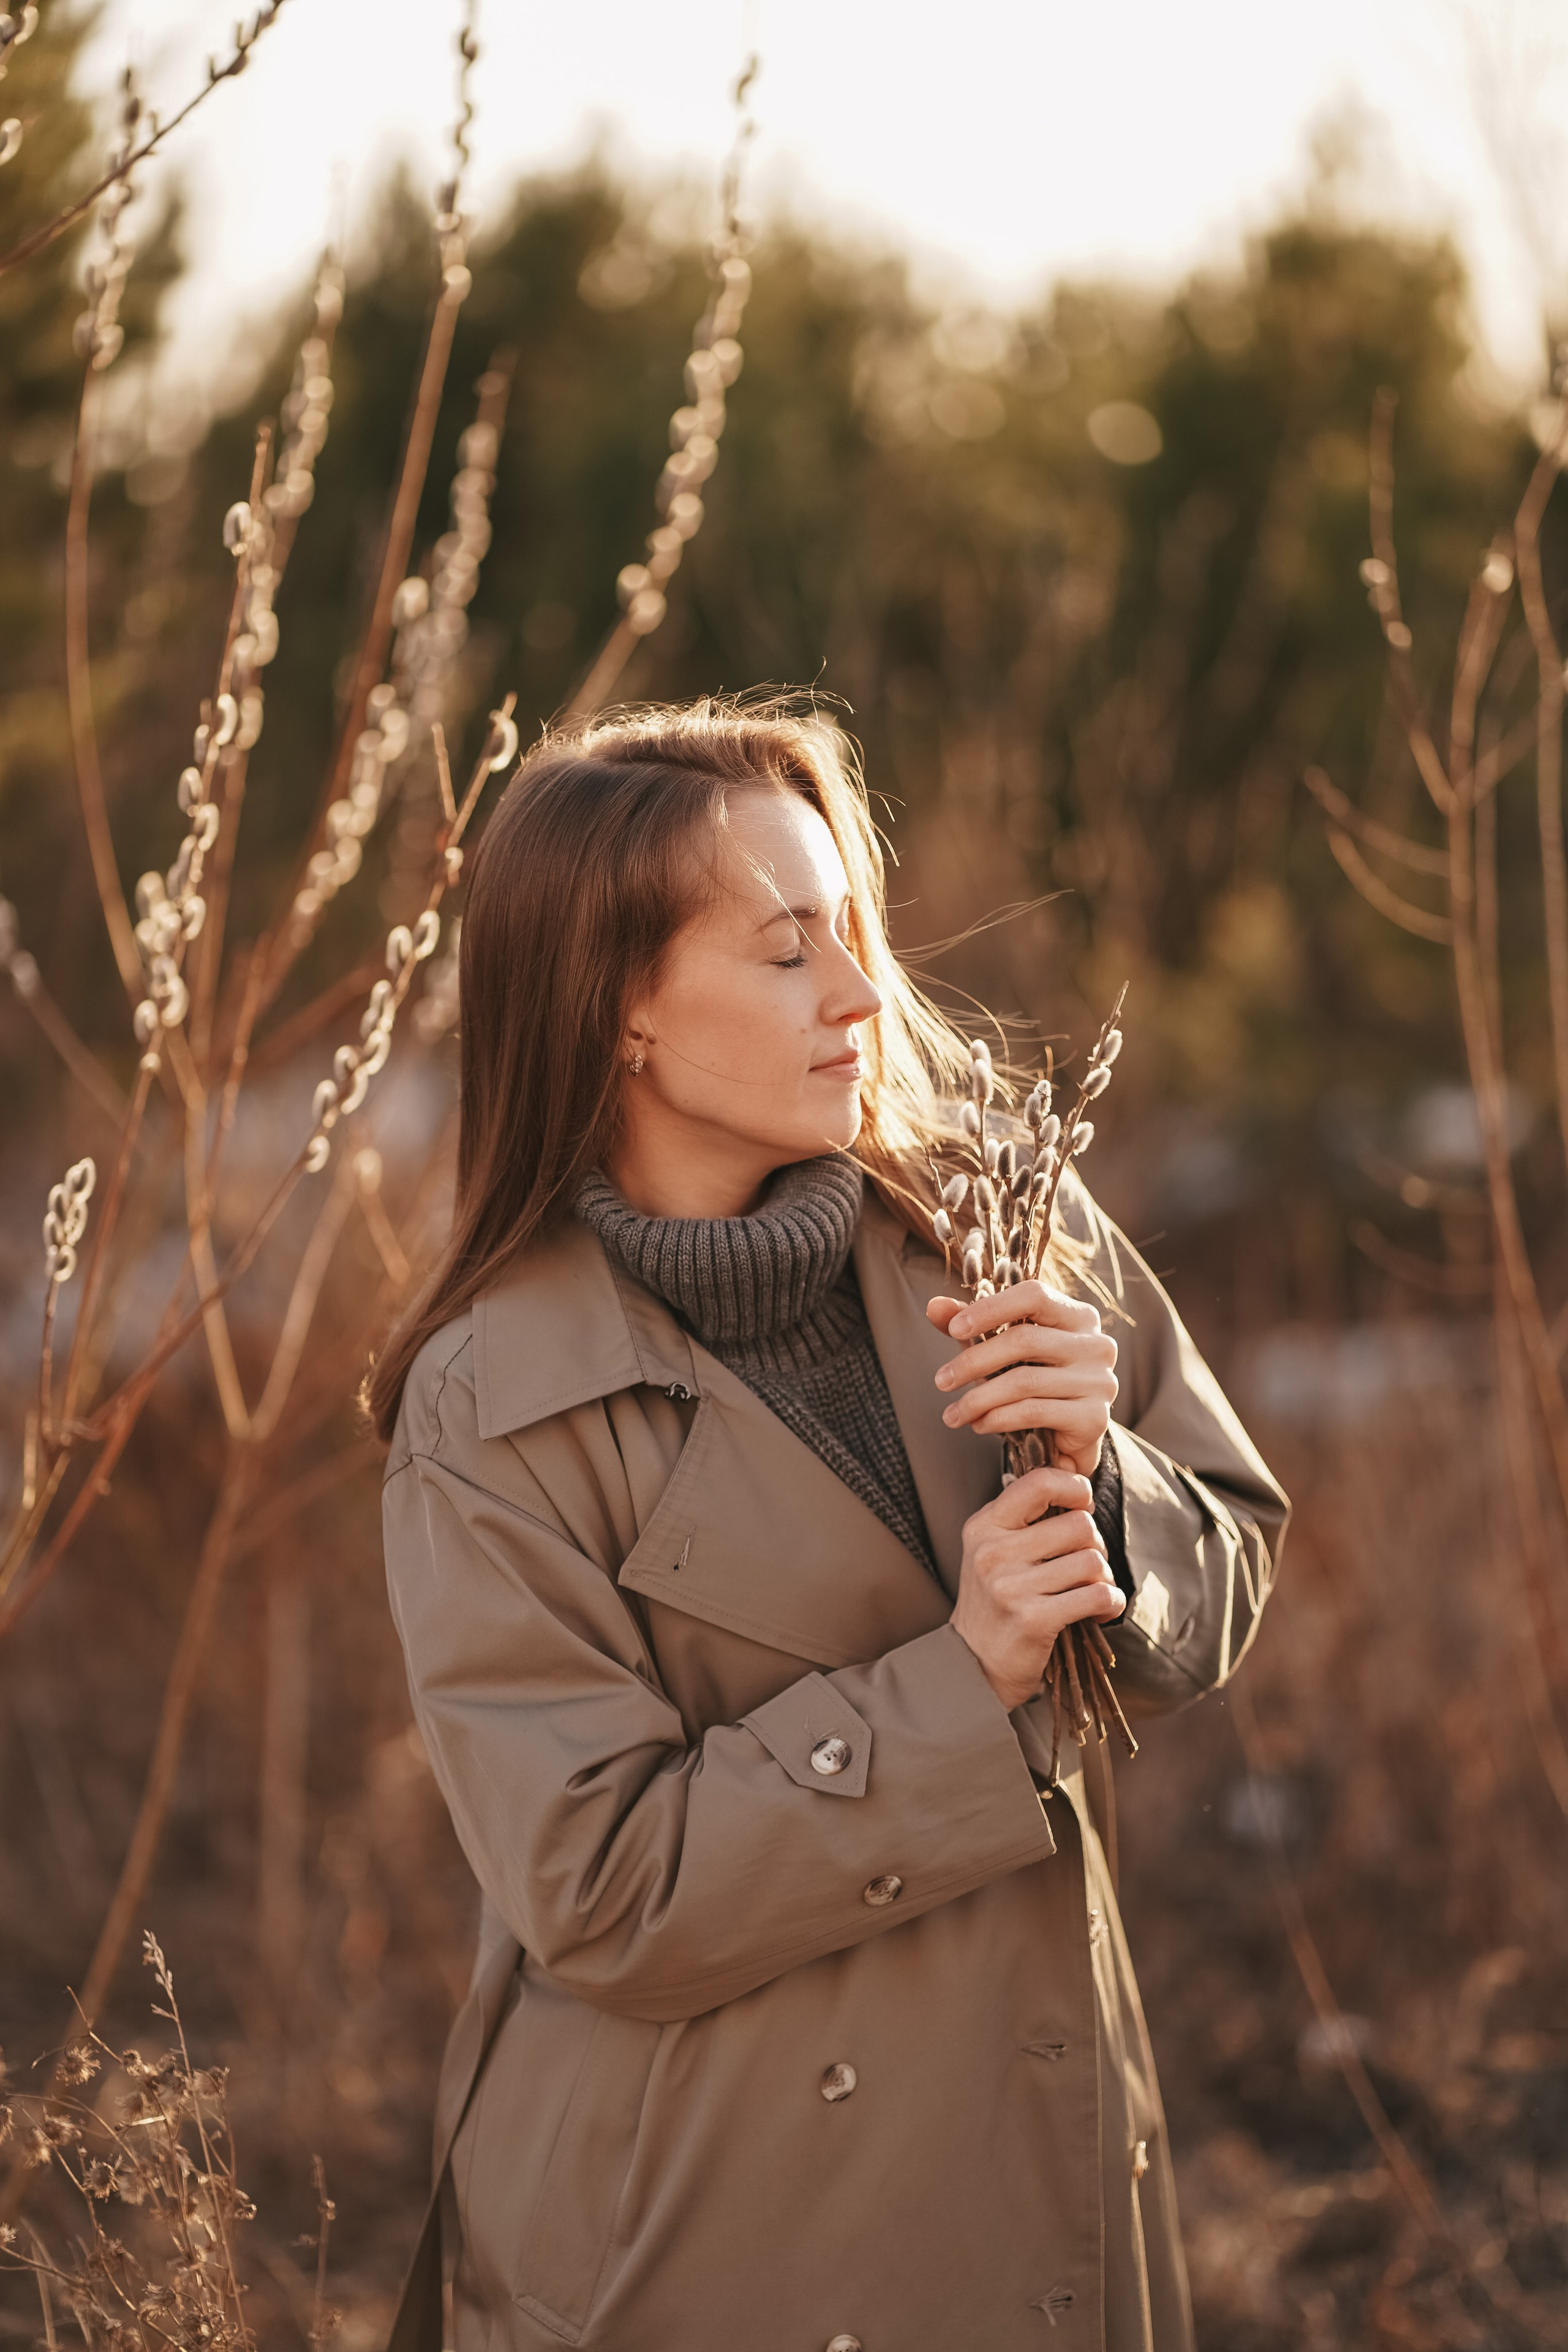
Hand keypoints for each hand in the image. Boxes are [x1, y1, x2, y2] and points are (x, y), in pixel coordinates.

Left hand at [926, 1281, 1117, 1477]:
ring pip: (1025, 1381)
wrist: (1070, 1436)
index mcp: (1078, 1316)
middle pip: (1024, 1340)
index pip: (1034, 1295)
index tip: (953, 1329)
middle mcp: (1097, 1344)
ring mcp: (1100, 1381)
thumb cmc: (1035, 1381)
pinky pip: (1034, 1412)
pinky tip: (979, 1424)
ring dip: (978, 1398)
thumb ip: (972, 1325)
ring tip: (953, 1413)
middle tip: (941, 1381)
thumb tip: (934, 1306)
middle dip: (974, 1361)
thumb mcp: (1001, 1349)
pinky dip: (997, 1419)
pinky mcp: (1095, 1418)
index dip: (991, 1308)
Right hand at [948, 1465, 1124, 1710]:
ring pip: (1091, 1561)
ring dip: (1103, 1578)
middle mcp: (992, 1552)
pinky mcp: (1033, 1619)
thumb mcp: (992, 1550)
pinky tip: (1100, 1609)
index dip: (1074, 1487)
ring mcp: (1010, 1586)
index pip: (1039, 1483)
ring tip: (1091, 1590)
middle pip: (1078, 1524)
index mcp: (984, 1526)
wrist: (975, 1663)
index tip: (1083, 1504)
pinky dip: (1110, 1602)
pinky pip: (1097, 1595)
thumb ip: (1024, 1520)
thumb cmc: (995, 1602)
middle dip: (1094, 1544)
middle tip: (1086, 1564)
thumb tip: (1078, 1490)